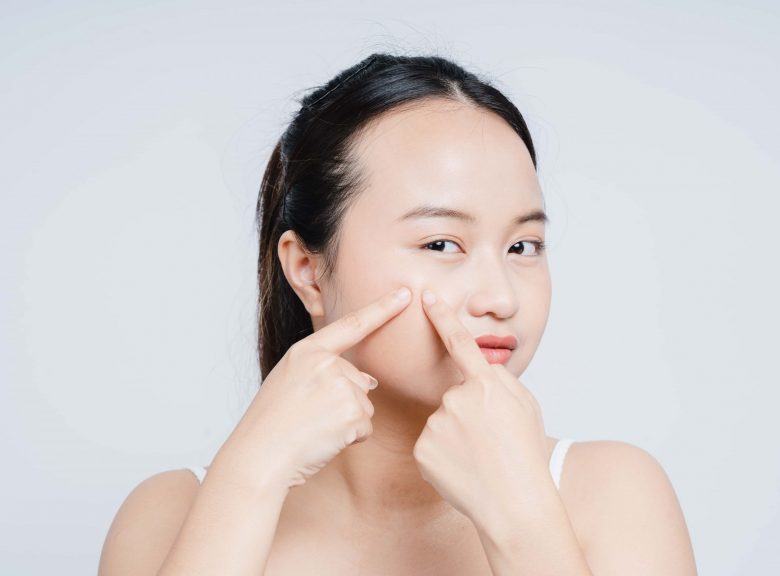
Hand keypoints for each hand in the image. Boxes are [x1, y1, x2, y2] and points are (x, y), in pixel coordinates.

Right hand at [216, 286, 412, 490]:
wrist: (259, 456)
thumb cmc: (271, 423)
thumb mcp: (290, 381)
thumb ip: (325, 371)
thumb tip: (370, 382)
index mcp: (307, 351)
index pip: (352, 325)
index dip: (382, 309)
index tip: (405, 293)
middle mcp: (326, 363)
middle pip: (359, 380)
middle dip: (343, 402)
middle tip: (309, 417)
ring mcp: (340, 386)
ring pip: (363, 405)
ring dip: (346, 422)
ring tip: (313, 428)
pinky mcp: (352, 413)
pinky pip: (365, 427)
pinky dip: (350, 438)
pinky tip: (323, 439)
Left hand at [412, 288, 550, 528]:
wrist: (514, 503)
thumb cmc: (525, 454)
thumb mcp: (527, 407)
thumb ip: (501, 381)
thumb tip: (482, 367)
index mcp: (486, 385)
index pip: (460, 343)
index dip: (442, 318)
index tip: (427, 298)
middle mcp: (457, 398)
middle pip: (455, 395)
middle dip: (468, 412)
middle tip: (490, 440)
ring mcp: (437, 424)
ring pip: (442, 421)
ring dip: (456, 435)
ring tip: (479, 458)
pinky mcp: (422, 449)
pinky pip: (431, 444)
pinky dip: (443, 455)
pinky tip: (462, 468)